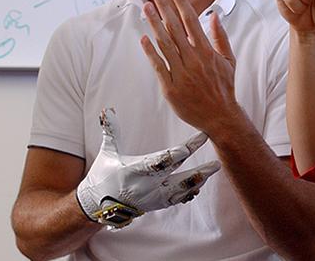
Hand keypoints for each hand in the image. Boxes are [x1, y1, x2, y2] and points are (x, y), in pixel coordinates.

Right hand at [76, 108, 220, 225]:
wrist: (98, 204)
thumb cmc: (104, 174)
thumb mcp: (107, 152)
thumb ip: (111, 130)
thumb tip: (106, 110)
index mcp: (134, 171)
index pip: (161, 161)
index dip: (179, 152)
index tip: (196, 143)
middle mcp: (146, 187)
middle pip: (177, 178)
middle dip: (198, 170)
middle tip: (216, 162)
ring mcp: (153, 198)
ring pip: (181, 191)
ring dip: (199, 180)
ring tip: (214, 169)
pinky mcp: (156, 205)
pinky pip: (176, 200)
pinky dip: (189, 192)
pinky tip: (201, 184)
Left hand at [140, 0, 235, 132]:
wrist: (220, 116)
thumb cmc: (224, 87)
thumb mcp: (229, 61)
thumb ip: (221, 38)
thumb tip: (214, 17)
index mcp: (207, 52)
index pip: (192, 21)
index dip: (181, 2)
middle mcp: (193, 60)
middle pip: (176, 28)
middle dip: (165, 7)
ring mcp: (181, 74)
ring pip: (165, 44)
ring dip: (154, 24)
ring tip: (146, 7)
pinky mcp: (171, 87)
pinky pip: (158, 66)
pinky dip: (150, 52)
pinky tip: (144, 38)